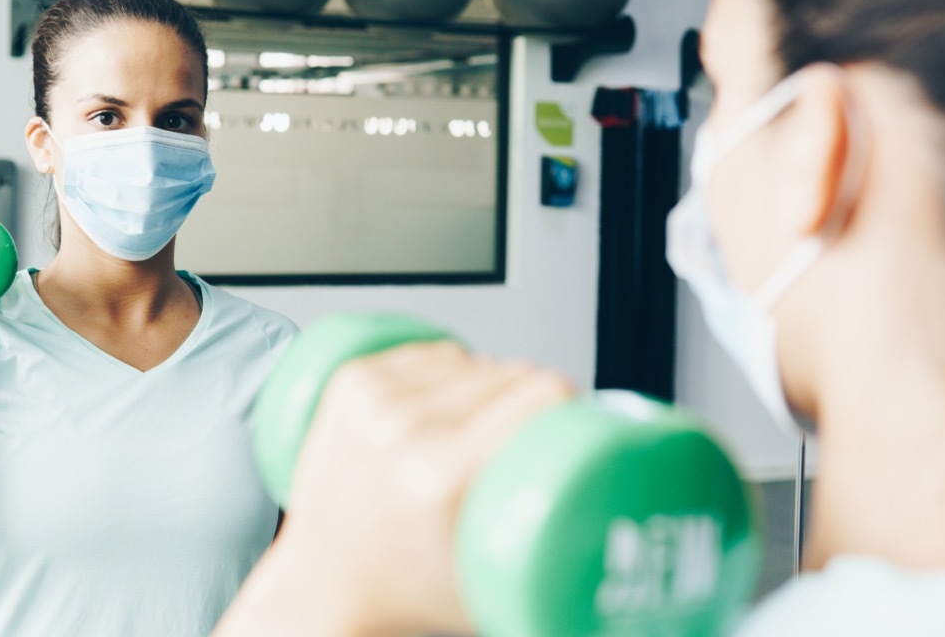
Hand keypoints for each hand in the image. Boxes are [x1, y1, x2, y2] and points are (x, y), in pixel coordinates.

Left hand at [268, 342, 573, 635]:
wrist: (325, 586)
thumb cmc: (407, 594)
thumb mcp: (498, 581)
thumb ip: (560, 553)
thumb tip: (619, 518)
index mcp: (442, 476)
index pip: (541, 391)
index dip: (568, 400)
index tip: (573, 419)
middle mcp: (403, 431)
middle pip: (507, 371)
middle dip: (528, 400)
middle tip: (523, 439)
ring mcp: (372, 403)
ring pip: (469, 357)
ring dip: (486, 383)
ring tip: (479, 428)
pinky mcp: (350, 384)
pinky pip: (426, 350)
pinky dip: (445, 368)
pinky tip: (444, 399)